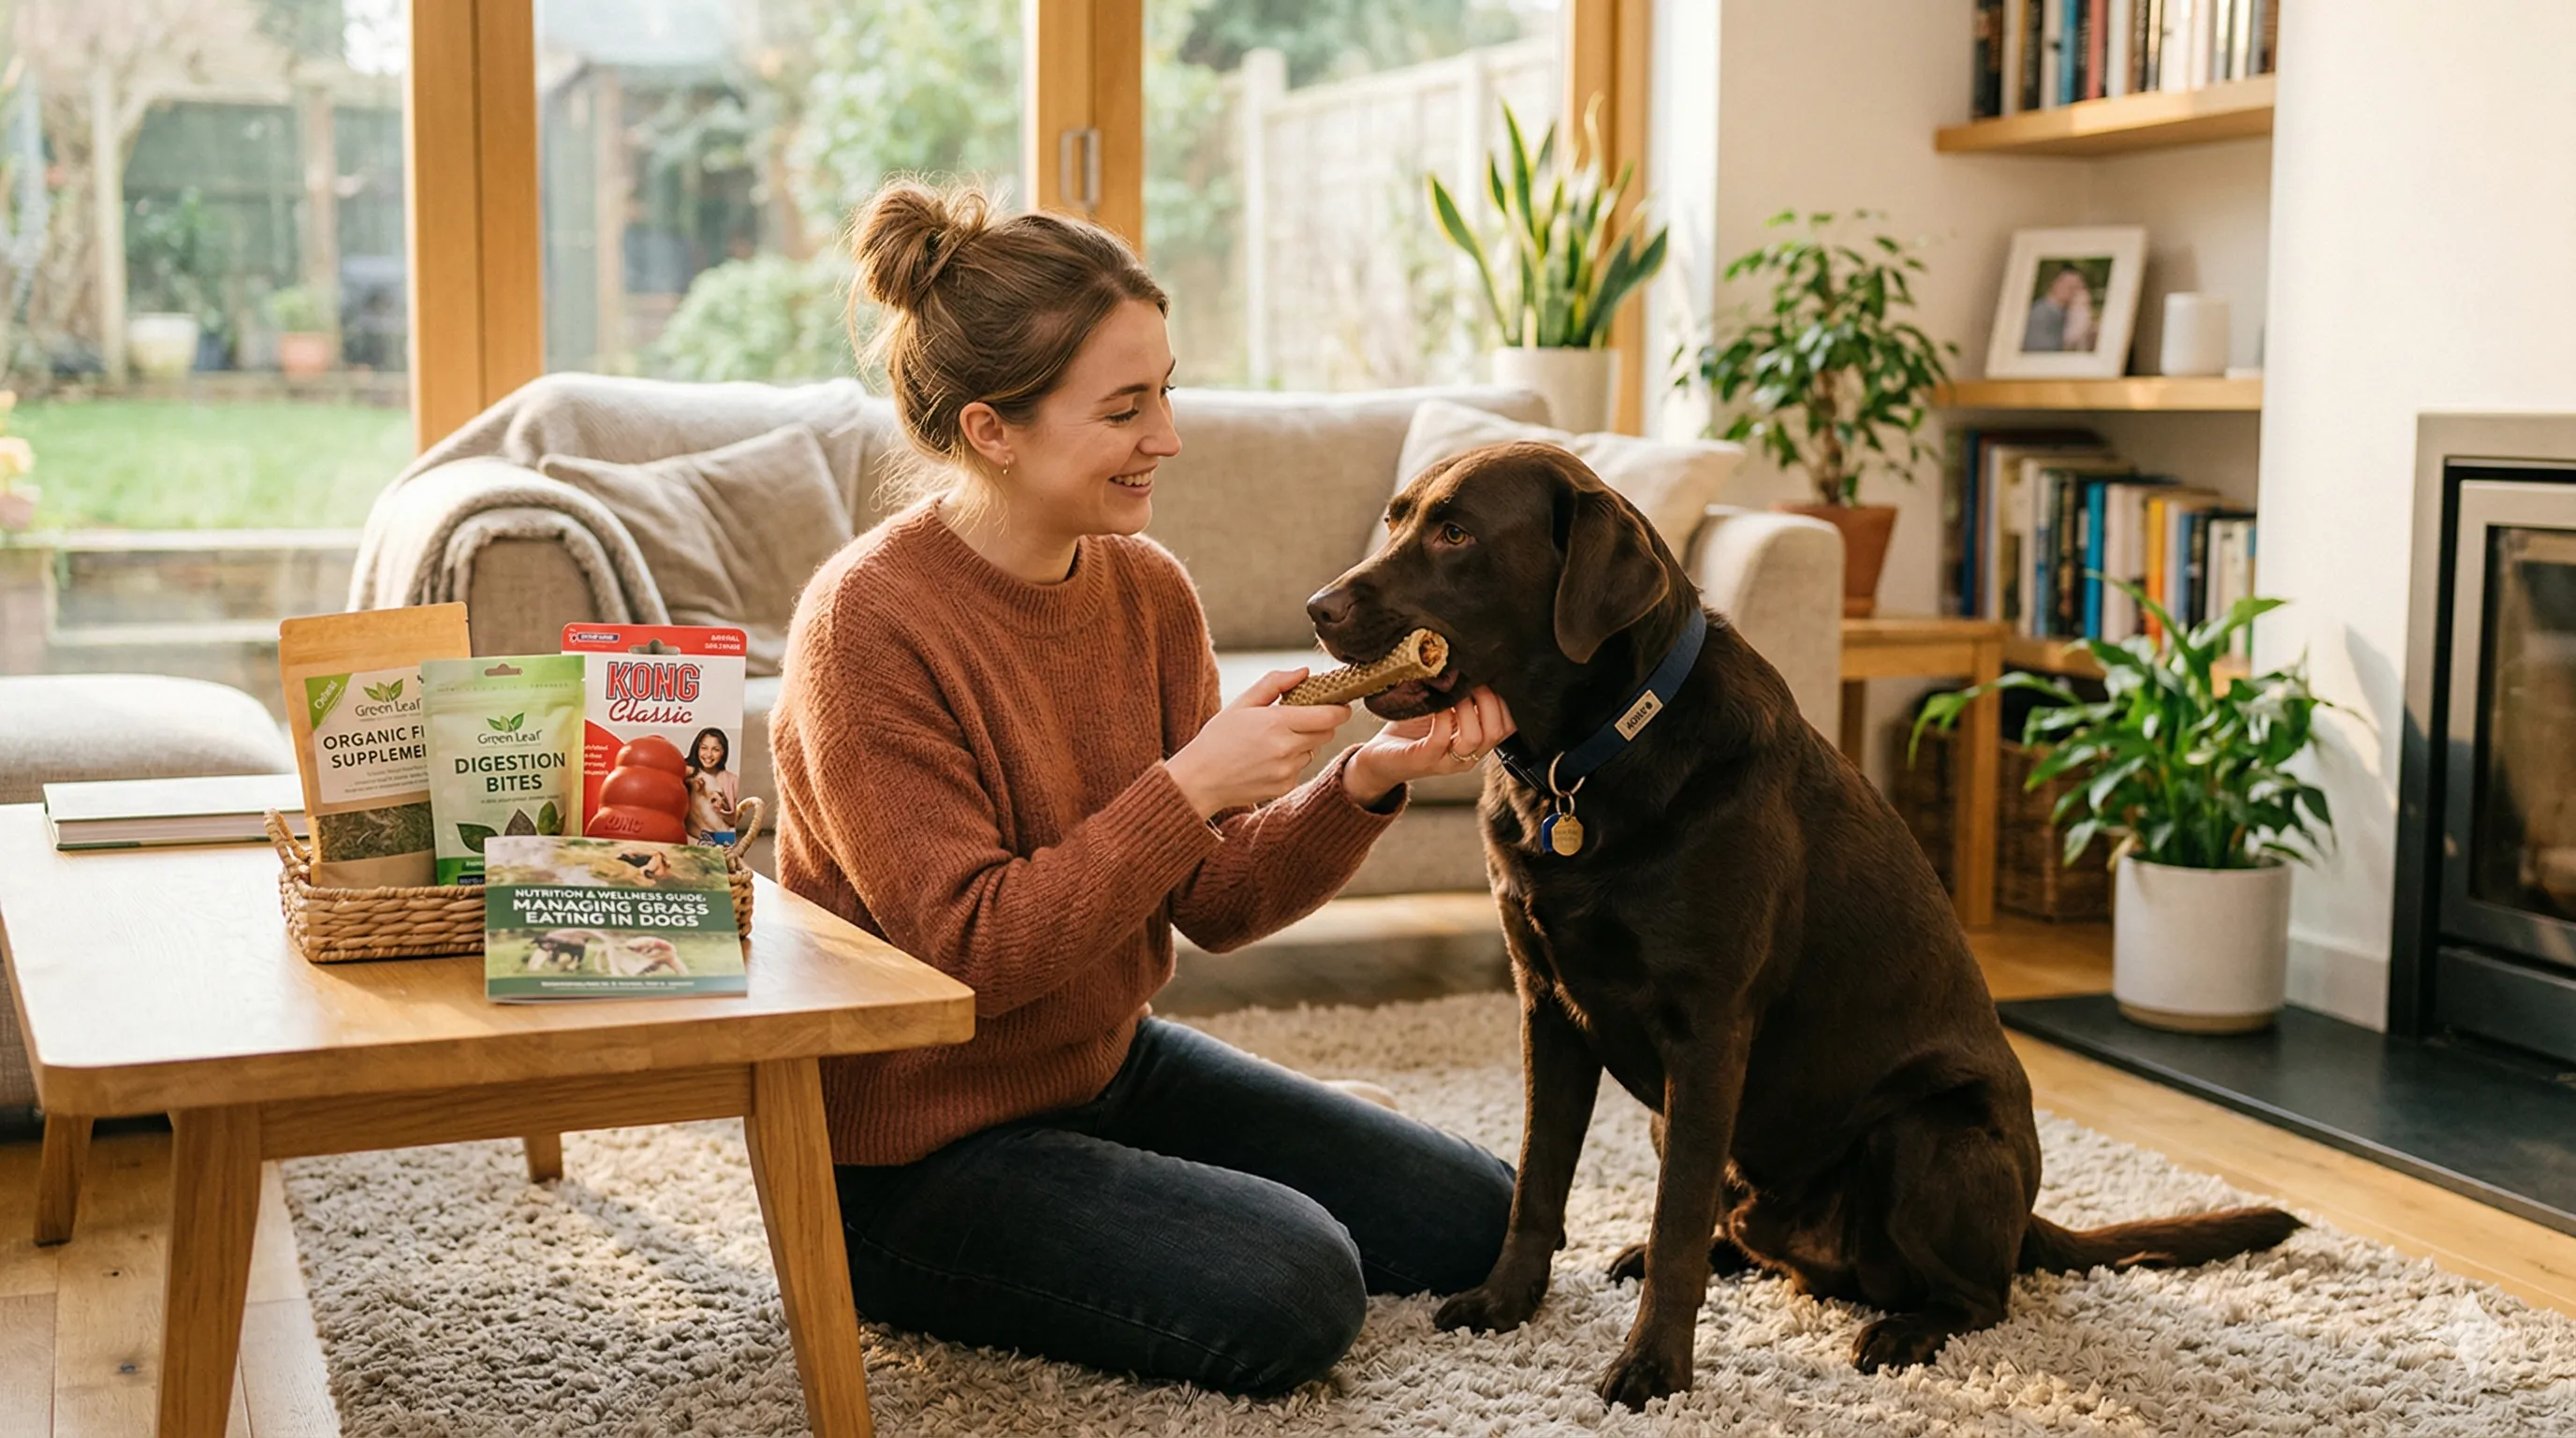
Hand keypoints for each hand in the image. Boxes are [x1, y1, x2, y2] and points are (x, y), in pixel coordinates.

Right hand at [1166, 669, 1351, 818]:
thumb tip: (1304, 672)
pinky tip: (1267, 760)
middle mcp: (1286, 749)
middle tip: (1301, 719)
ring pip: (1313, 751)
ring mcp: (1286, 771)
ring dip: (1304, 743)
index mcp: (1276, 723)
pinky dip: (1291, 762)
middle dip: (1321, 723)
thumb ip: (1275, 683)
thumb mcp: (1242, 703)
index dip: (1340, 709)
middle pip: (1327, 733)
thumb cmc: (1218, 737)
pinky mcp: (1284, 787)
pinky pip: (1300, 768)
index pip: (1329, 716)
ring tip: (1274, 742)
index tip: (1340, 704)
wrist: (1200, 779)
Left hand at [1346, 686, 1514, 806]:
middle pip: (1498, 731)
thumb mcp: (1444, 710)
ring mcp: (1447, 762)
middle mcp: (1468, 757)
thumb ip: (1463, 695)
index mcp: (1478, 745)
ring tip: (1454, 692)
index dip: (1504, 700)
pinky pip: (1441, 739)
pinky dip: (1442, 717)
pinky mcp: (1423, 760)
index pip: (1509, 726)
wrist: (1380, 757)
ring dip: (1467, 707)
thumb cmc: (1413, 730)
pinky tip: (1436, 704)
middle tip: (1472, 680)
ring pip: (1475, 737)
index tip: (1489, 677)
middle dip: (1489, 699)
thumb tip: (1475, 662)